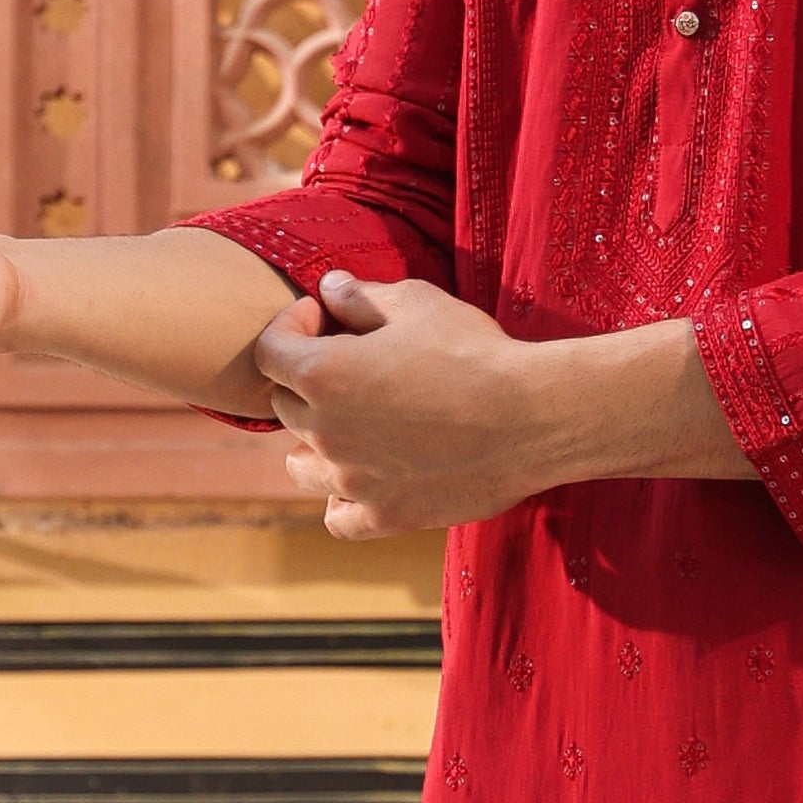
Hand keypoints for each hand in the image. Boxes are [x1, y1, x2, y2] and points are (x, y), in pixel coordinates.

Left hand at [253, 271, 743, 533]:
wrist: (532, 417)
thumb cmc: (475, 352)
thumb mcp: (417, 304)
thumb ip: (363, 296)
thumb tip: (331, 287)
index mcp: (323, 375)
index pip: (269, 350)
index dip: (292, 326)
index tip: (325, 317)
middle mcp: (325, 432)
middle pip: (285, 406)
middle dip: (307, 379)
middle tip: (353, 363)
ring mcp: (351, 480)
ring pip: (301, 464)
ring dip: (315, 440)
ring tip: (351, 423)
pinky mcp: (384, 515)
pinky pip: (337, 515)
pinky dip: (341, 497)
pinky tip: (364, 476)